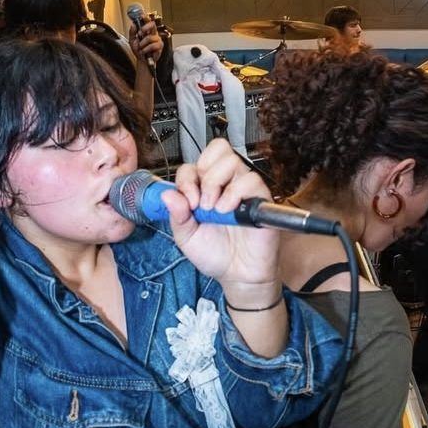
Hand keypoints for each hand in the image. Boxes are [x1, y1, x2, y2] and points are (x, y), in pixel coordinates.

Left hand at [129, 19, 163, 64]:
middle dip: (145, 28)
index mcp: (147, 30)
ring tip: (141, 48)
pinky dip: (146, 49)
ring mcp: (157, 39)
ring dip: (142, 44)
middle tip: (139, 33)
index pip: (148, 21)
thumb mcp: (132, 40)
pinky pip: (152, 45)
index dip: (146, 18)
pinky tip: (144, 51)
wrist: (142, 60)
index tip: (142, 16)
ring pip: (150, 37)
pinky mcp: (160, 46)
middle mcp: (153, 33)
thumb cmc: (138, 50)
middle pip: (152, 25)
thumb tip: (133, 24)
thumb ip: (132, 32)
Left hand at [168, 139, 278, 290]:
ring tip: (216, 209)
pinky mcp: (260, 198)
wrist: (237, 276)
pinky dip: (235, 193)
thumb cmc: (214, 254)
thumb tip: (167, 195)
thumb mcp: (186, 237)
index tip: (188, 203)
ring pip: (232, 161)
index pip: (193, 164)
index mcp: (204, 189)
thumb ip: (176, 216)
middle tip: (202, 203)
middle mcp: (224, 184)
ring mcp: (243, 189)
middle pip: (217, 151)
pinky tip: (228, 210)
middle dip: (205, 176)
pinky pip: (251, 180)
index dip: (187, 179)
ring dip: (217, 184)